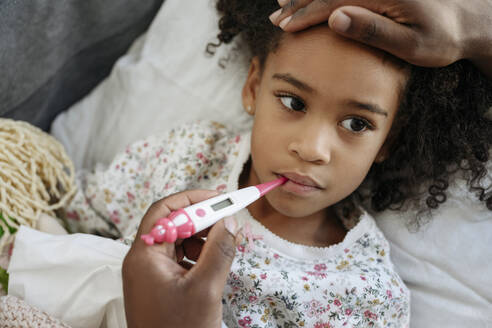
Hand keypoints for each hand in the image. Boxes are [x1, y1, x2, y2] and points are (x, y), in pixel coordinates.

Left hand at [122, 189, 241, 327]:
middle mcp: (142, 259)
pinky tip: (213, 262)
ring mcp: (149, 272)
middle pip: (170, 222)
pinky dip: (198, 254)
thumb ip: (220, 250)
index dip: (193, 199)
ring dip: (201, 236)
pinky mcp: (158, 284)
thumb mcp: (206, 288)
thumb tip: (231, 221)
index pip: (165, 210)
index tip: (221, 197)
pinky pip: (178, 258)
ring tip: (223, 244)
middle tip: (227, 218)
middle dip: (200, 218)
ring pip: (176, 240)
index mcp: (144, 255)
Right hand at [270, 0, 491, 75]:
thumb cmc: (440, 39)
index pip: (333, 2)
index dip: (306, 15)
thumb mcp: (410, 43)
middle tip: (275, 17)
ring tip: (283, 0)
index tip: (285, 26)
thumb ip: (373, 30)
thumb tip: (335, 18)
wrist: (465, 22)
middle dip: (299, 3)